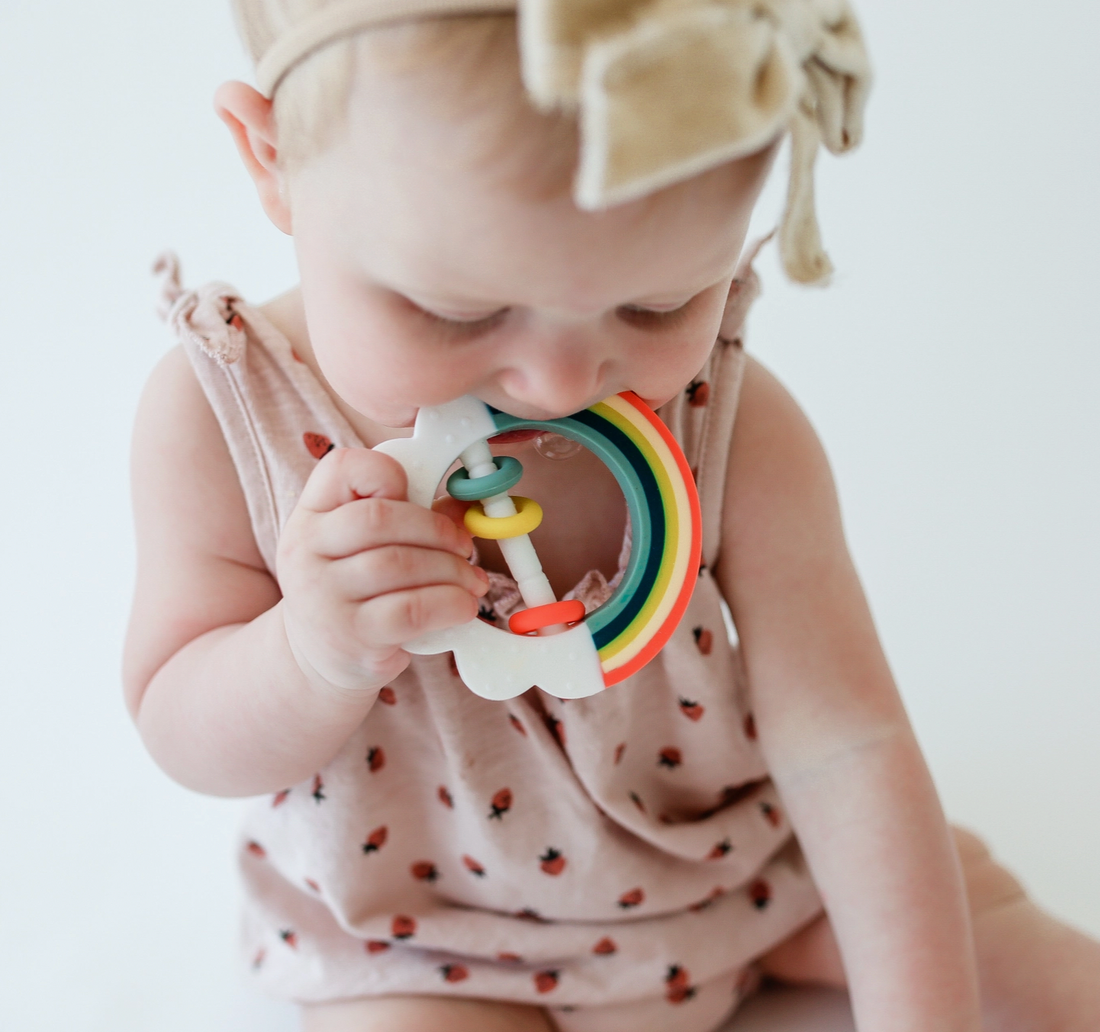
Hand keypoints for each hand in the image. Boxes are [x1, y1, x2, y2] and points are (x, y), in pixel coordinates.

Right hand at [277, 447, 487, 692]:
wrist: (317, 658)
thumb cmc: (353, 590)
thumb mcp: (362, 546)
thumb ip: (409, 516)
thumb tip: (465, 508)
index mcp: (311, 515)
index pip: (341, 467)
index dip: (388, 472)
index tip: (417, 494)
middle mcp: (306, 550)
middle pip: (380, 518)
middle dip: (437, 530)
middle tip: (464, 547)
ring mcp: (323, 595)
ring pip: (401, 564)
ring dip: (452, 570)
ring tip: (471, 581)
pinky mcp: (351, 636)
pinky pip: (411, 610)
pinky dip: (449, 604)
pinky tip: (462, 606)